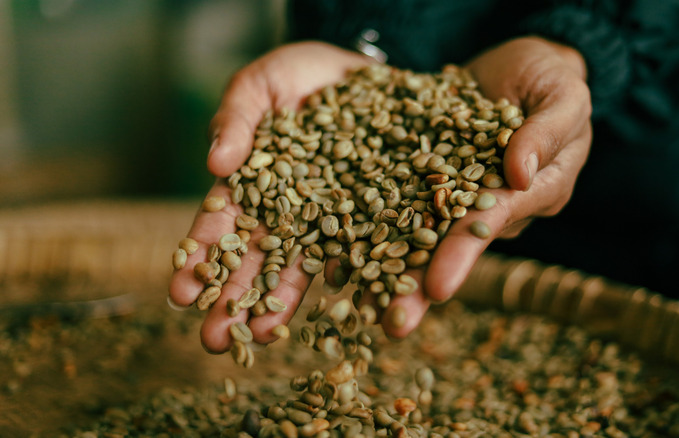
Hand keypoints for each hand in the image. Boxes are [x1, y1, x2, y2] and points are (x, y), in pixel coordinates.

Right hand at [169, 41, 370, 352]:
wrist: (361, 70)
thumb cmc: (301, 74)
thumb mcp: (260, 83)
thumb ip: (236, 118)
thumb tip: (213, 164)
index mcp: (253, 185)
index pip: (222, 226)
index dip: (201, 259)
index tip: (179, 292)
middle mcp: (288, 212)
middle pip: (257, 261)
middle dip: (233, 301)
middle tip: (213, 341)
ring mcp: (330, 219)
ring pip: (306, 268)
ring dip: (283, 305)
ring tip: (264, 338)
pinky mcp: (374, 218)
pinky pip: (367, 253)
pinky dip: (356, 282)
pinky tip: (343, 312)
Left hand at [356, 37, 592, 337]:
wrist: (517, 66)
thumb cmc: (550, 78)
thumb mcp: (563, 97)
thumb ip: (545, 132)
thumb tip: (518, 175)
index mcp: (528, 193)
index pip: (490, 225)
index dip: (462, 255)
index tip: (437, 288)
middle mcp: (485, 201)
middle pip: (445, 244)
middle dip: (418, 284)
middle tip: (391, 325)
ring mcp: (449, 189)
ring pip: (411, 229)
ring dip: (382, 264)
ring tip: (349, 299)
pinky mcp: (420, 172)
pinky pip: (390, 195)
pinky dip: (362, 219)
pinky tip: (330, 246)